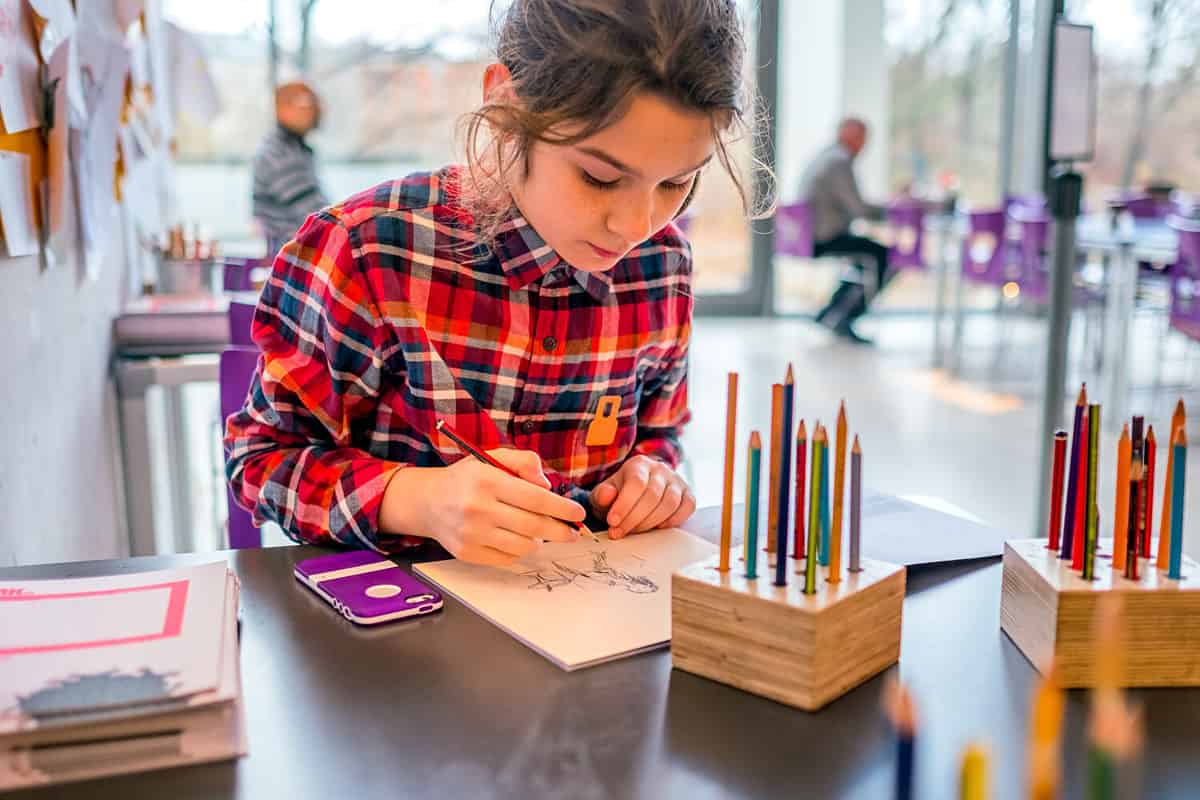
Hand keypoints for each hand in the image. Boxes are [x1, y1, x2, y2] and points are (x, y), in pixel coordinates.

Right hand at [381, 448, 585, 566]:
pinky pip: (507, 559)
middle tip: (573, 532)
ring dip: (539, 540)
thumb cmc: (467, 478)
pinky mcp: (467, 554)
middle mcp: (478, 509)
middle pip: (534, 526)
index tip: (578, 514)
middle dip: (561, 531)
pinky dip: (519, 551)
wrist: (427, 502)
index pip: (536, 499)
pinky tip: (516, 538)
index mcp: (487, 481)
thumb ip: (524, 462)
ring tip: (538, 531)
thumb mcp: (492, 457)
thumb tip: (548, 486)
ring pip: (524, 546)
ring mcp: (471, 534)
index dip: (563, 509)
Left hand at [589, 456, 695, 538]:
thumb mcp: (605, 493)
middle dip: (634, 518)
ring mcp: (677, 482)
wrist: (639, 491)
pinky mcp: (688, 494)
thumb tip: (606, 495)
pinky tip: (658, 528)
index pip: (636, 483)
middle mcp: (661, 470)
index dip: (625, 505)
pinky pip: (687, 507)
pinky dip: (674, 520)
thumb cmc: (620, 493)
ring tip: (634, 531)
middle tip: (619, 532)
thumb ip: (601, 495)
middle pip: (653, 495)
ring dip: (650, 522)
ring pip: (670, 503)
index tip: (612, 522)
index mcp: (639, 464)